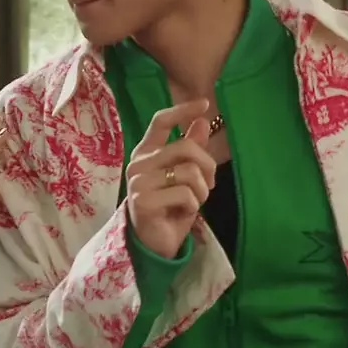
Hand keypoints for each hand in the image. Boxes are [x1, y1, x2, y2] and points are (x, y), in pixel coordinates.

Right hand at [124, 100, 217, 259]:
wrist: (153, 243)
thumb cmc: (169, 207)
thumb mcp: (184, 176)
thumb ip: (190, 148)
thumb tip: (202, 121)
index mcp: (146, 152)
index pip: (160, 122)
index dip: (182, 110)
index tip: (204, 104)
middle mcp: (139, 163)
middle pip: (185, 147)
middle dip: (208, 167)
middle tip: (209, 186)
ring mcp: (139, 181)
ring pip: (189, 172)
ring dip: (202, 190)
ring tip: (195, 202)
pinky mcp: (144, 201)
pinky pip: (185, 194)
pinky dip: (194, 206)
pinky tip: (184, 213)